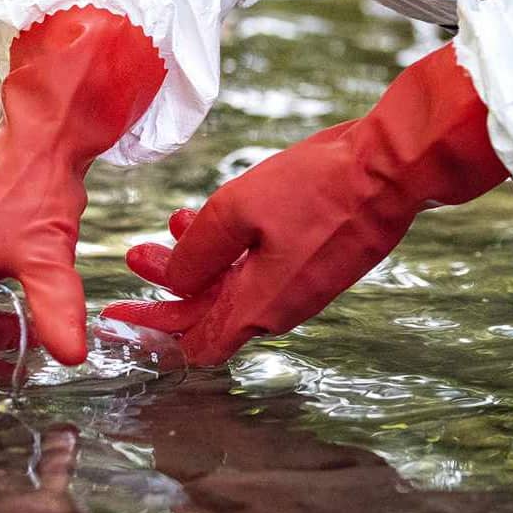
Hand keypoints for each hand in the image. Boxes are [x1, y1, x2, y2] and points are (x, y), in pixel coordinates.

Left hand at [104, 44, 507, 364]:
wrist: (391, 169)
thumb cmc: (318, 188)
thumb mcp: (236, 212)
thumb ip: (195, 255)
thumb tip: (172, 284)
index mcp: (259, 307)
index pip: (194, 343)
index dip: (152, 331)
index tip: (120, 314)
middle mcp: (281, 307)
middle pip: (211, 312)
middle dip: (169, 284)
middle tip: (138, 255)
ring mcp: (304, 286)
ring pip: (236, 285)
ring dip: (202, 260)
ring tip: (176, 223)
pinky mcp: (320, 262)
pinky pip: (263, 268)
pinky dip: (233, 250)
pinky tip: (220, 214)